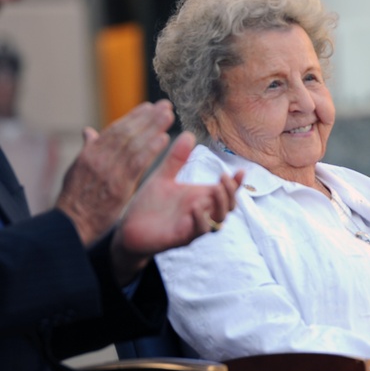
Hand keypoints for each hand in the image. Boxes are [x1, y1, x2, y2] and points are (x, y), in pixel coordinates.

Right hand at [56, 100, 173, 246]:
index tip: (150, 107)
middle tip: (166, 105)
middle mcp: (99, 158)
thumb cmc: (75, 198)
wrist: (71, 224)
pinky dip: (151, 149)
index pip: (115, 129)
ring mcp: (108, 171)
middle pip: (127, 132)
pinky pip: (137, 163)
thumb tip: (89, 131)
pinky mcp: (119, 186)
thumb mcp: (76, 170)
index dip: (134, 116)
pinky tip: (164, 139)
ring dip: (153, 127)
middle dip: (148, 117)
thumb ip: (88, 149)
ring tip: (169, 116)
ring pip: (134, 143)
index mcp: (90, 153)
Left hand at [110, 131, 242, 283]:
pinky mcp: (182, 236)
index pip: (226, 190)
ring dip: (221, 204)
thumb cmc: (148, 204)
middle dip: (231, 192)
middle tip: (224, 178)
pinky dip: (201, 219)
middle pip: (229, 205)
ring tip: (215, 188)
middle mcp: (201, 211)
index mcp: (200, 197)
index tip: (241, 170)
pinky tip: (195, 206)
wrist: (127, 228)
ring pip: (219, 219)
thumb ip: (176, 159)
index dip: (236, 182)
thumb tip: (189, 134)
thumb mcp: (163, 177)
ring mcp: (193, 225)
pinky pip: (200, 230)